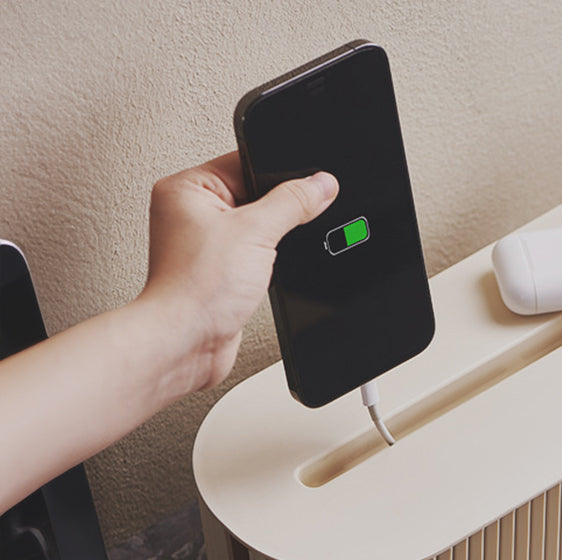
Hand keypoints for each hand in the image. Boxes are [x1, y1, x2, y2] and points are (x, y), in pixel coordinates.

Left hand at [142, 153, 338, 389]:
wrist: (188, 342)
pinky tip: (259, 274)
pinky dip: (265, 262)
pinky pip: (254, 253)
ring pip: (257, 227)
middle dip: (275, 212)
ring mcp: (205, 244)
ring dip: (269, 241)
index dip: (280, 172)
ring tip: (255, 258)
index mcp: (187, 188)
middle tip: (273, 231)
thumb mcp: (257, 232)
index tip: (310, 183)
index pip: (245, 162)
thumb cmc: (195, 289)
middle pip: (255, 194)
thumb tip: (321, 184)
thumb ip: (294, 202)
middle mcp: (191, 213)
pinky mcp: (220, 271)